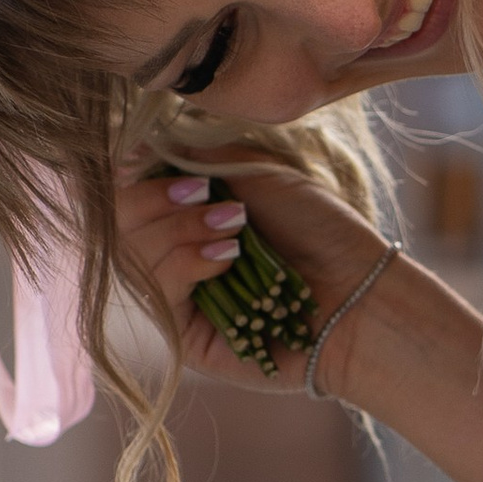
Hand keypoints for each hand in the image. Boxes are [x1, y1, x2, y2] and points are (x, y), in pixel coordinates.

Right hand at [114, 160, 393, 391]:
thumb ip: (198, 158)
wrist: (362, 291)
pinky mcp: (185, 337)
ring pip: (135, 256)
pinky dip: (189, 263)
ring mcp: (177, 300)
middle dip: (155, 200)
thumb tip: (137, 144)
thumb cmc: (320, 231)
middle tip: (202, 194)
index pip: (127, 195)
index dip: (134, 176)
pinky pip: (160, 293)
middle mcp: (173, 258)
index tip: (156, 161)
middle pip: (121, 226)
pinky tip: (228, 255)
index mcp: (184, 218)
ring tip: (234, 225)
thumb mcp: (258, 175)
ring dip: (181, 229)